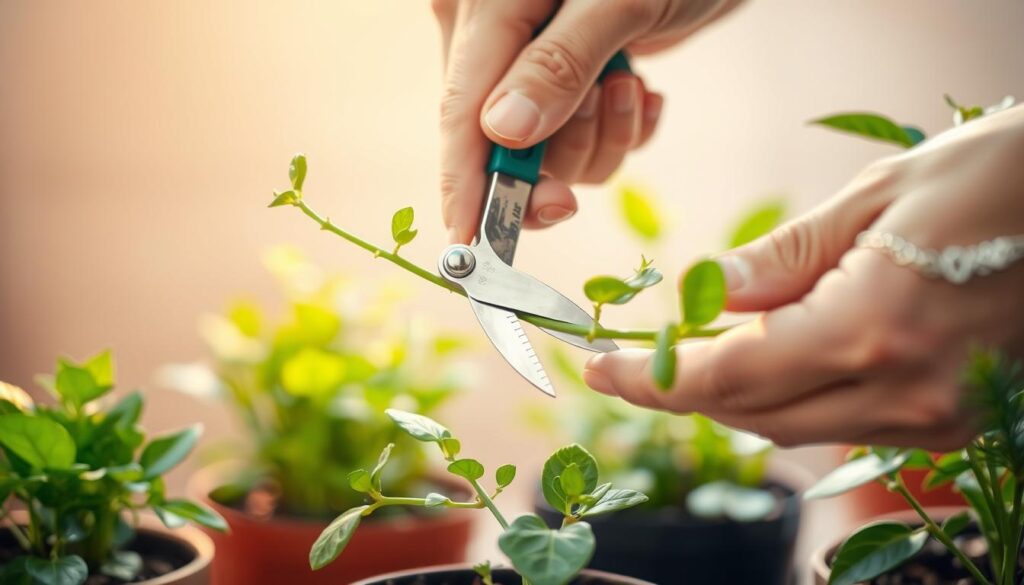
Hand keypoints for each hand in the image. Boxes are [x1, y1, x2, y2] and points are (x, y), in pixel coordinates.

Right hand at [432, 0, 742, 242]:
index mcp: (486, 4)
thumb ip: (561, 62)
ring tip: (633, 85)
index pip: (461, 110)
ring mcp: (528, 60)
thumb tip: (503, 132)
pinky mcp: (565, 78)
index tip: (472, 243)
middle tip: (611, 108)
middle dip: (564, 150)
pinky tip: (642, 91)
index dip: (465, 183)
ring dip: (601, 137)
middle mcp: (494, 35)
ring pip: (544, 152)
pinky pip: (575, 140)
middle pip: (499, 143)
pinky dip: (616, 131)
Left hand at [584, 105, 1023, 450]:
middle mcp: (899, 392)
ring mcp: (931, 417)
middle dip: (684, 389)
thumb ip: (782, 258)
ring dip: (739, 394)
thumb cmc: (994, 178)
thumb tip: (707, 290)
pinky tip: (783, 353)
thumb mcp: (873, 198)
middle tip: (643, 351)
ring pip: (793, 429)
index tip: (601, 367)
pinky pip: (842, 425)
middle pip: (750, 415)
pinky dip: (795, 398)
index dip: (651, 378)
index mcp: (869, 331)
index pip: (725, 378)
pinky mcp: (950, 421)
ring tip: (710, 342)